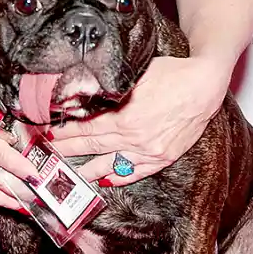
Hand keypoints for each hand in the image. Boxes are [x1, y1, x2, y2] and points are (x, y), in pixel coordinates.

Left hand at [47, 56, 231, 184]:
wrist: (205, 86)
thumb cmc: (171, 73)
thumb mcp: (135, 73)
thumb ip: (110, 85)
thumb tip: (84, 90)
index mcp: (124, 116)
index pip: (85, 127)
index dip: (64, 131)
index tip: (48, 133)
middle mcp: (134, 137)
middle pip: (92, 146)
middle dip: (67, 150)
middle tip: (48, 153)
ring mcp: (149, 151)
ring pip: (110, 163)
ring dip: (87, 169)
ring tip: (68, 174)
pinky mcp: (163, 157)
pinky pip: (136, 172)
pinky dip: (119, 176)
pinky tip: (105, 180)